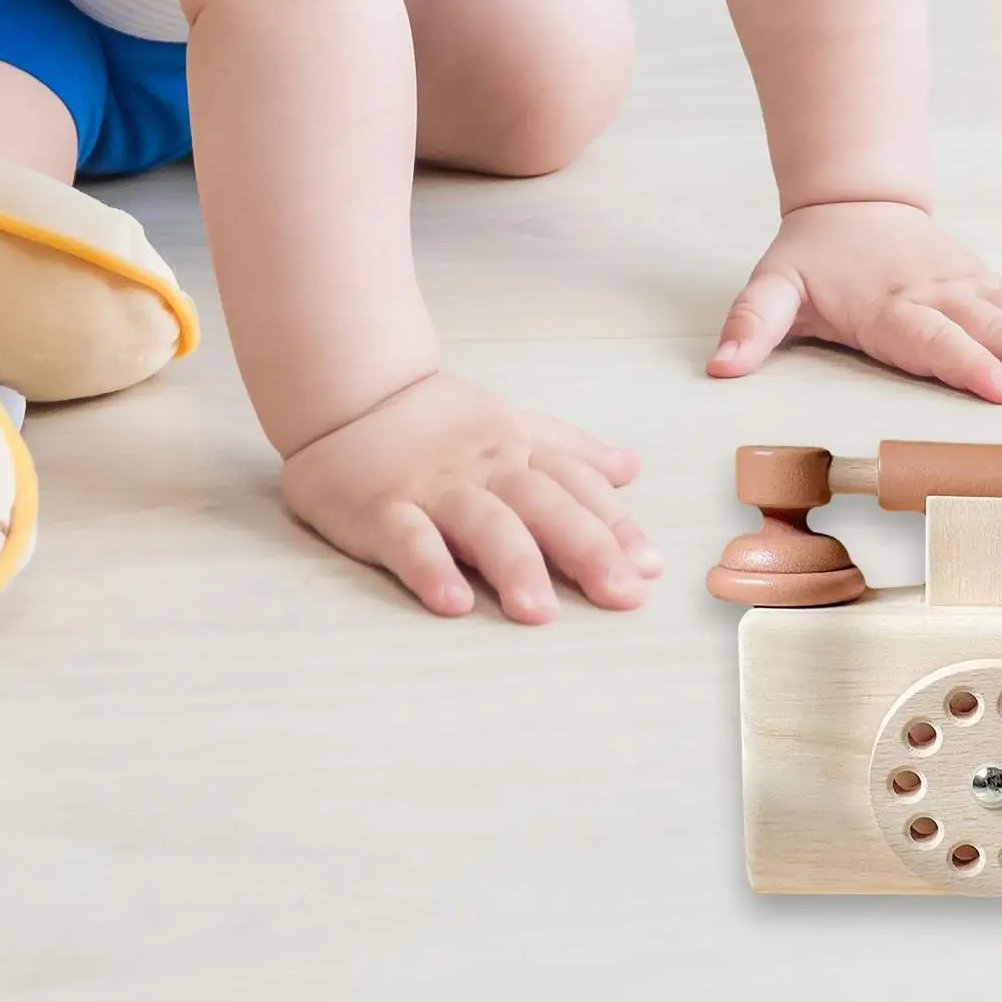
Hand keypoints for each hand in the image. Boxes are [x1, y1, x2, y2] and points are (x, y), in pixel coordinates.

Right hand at [281, 372, 660, 620]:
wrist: (351, 388)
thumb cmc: (439, 421)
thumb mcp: (514, 426)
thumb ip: (572, 451)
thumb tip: (632, 468)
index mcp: (520, 451)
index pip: (579, 488)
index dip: (617, 526)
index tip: (651, 566)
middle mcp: (486, 469)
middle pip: (546, 506)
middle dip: (589, 549)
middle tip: (624, 595)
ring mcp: (433, 488)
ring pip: (483, 524)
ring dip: (515, 565)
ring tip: (540, 613)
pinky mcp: (378, 508)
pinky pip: (408, 539)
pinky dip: (429, 569)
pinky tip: (452, 603)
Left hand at [708, 202, 1001, 402]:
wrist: (851, 202)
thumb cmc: (813, 258)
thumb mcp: (772, 287)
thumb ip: (751, 325)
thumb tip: (720, 366)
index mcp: (890, 305)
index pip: (933, 339)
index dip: (969, 363)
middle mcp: (939, 294)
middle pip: (996, 328)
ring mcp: (972, 285)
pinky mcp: (989, 281)